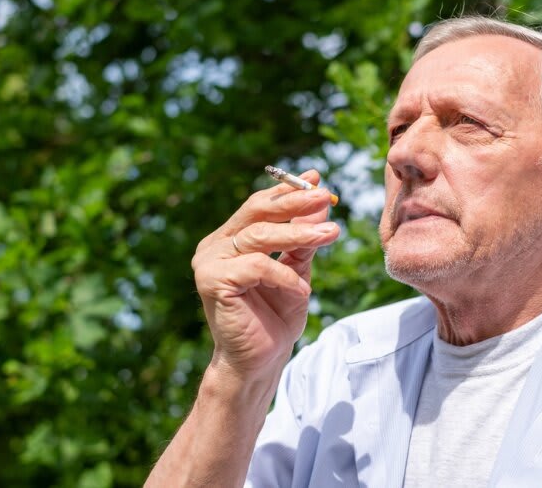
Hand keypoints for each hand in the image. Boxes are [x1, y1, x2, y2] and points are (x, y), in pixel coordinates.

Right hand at [192, 170, 339, 380]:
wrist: (259, 362)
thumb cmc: (274, 317)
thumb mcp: (296, 271)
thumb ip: (303, 240)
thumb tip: (320, 201)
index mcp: (230, 239)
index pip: (259, 205)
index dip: (288, 191)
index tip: (317, 180)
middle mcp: (215, 246)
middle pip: (257, 212)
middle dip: (294, 203)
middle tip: (325, 196)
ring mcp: (210, 262)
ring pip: (259, 235)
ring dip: (300, 233)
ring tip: (331, 233)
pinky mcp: (212, 282)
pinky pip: (257, 266)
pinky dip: (285, 275)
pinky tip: (302, 291)